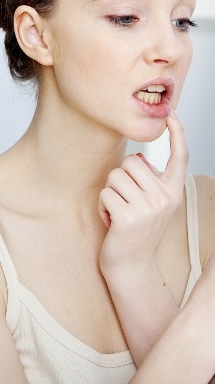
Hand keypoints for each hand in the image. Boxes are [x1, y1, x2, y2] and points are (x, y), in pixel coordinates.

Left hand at [99, 112, 188, 273]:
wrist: (132, 267)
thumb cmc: (138, 232)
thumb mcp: (153, 205)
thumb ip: (150, 180)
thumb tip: (138, 158)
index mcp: (173, 193)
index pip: (180, 157)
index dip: (177, 134)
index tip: (171, 116)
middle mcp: (164, 199)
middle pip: (131, 162)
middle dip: (121, 179)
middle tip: (126, 202)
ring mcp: (147, 209)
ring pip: (115, 176)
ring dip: (110, 193)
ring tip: (119, 212)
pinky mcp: (127, 218)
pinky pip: (105, 193)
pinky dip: (102, 206)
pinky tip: (111, 222)